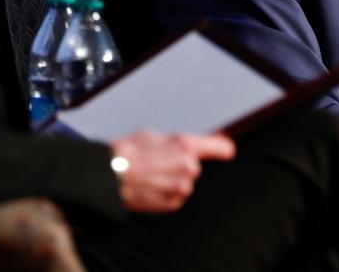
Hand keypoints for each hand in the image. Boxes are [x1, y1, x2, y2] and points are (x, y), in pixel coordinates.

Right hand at [109, 131, 235, 212]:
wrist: (111, 174)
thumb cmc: (128, 152)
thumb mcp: (155, 135)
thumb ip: (178, 141)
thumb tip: (191, 145)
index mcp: (187, 146)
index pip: (219, 147)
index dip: (222, 148)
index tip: (227, 150)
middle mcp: (189, 168)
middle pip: (193, 167)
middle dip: (179, 165)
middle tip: (158, 162)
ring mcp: (182, 187)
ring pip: (183, 183)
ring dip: (171, 180)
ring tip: (150, 174)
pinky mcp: (173, 204)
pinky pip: (175, 197)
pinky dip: (165, 193)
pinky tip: (150, 186)